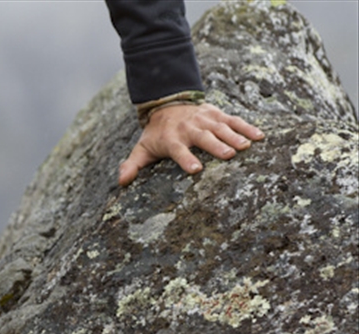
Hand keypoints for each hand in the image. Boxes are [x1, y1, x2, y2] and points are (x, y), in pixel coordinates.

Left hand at [118, 103, 263, 185]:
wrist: (167, 104)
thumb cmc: (156, 134)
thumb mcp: (141, 148)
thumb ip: (132, 165)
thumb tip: (122, 181)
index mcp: (171, 140)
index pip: (178, 150)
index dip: (186, 159)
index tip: (195, 169)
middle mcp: (189, 128)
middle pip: (203, 137)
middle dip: (216, 145)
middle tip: (229, 155)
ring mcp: (205, 120)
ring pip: (221, 128)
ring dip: (235, 136)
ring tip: (247, 146)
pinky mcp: (217, 114)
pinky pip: (234, 120)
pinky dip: (247, 127)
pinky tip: (260, 136)